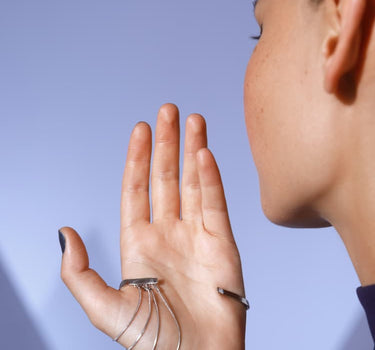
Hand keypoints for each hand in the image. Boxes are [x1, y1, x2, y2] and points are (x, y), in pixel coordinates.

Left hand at [59, 104, 245, 348]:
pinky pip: (214, 201)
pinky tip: (204, 153)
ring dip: (192, 150)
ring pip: (193, 182)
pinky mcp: (222, 240)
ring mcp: (195, 233)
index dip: (137, 158)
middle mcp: (167, 232)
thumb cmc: (153, 339)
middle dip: (166, 143)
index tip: (142, 130)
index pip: (136, 189)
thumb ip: (78, 270)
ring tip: (193, 121)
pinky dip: (210, 177)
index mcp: (139, 243)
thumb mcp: (104, 306)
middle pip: (165, 178)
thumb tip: (65, 232)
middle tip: (168, 111)